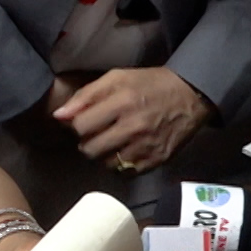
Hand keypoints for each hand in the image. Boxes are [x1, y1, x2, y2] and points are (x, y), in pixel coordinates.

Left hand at [53, 67, 213, 170]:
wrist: (191, 95)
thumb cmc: (149, 83)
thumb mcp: (117, 78)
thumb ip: (86, 95)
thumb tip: (59, 116)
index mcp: (122, 102)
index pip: (81, 126)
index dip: (77, 125)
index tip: (84, 121)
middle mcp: (134, 127)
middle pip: (90, 149)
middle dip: (87, 142)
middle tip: (95, 134)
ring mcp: (146, 147)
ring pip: (106, 164)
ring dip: (103, 155)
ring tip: (111, 142)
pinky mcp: (157, 161)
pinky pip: (126, 173)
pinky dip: (121, 164)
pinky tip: (125, 150)